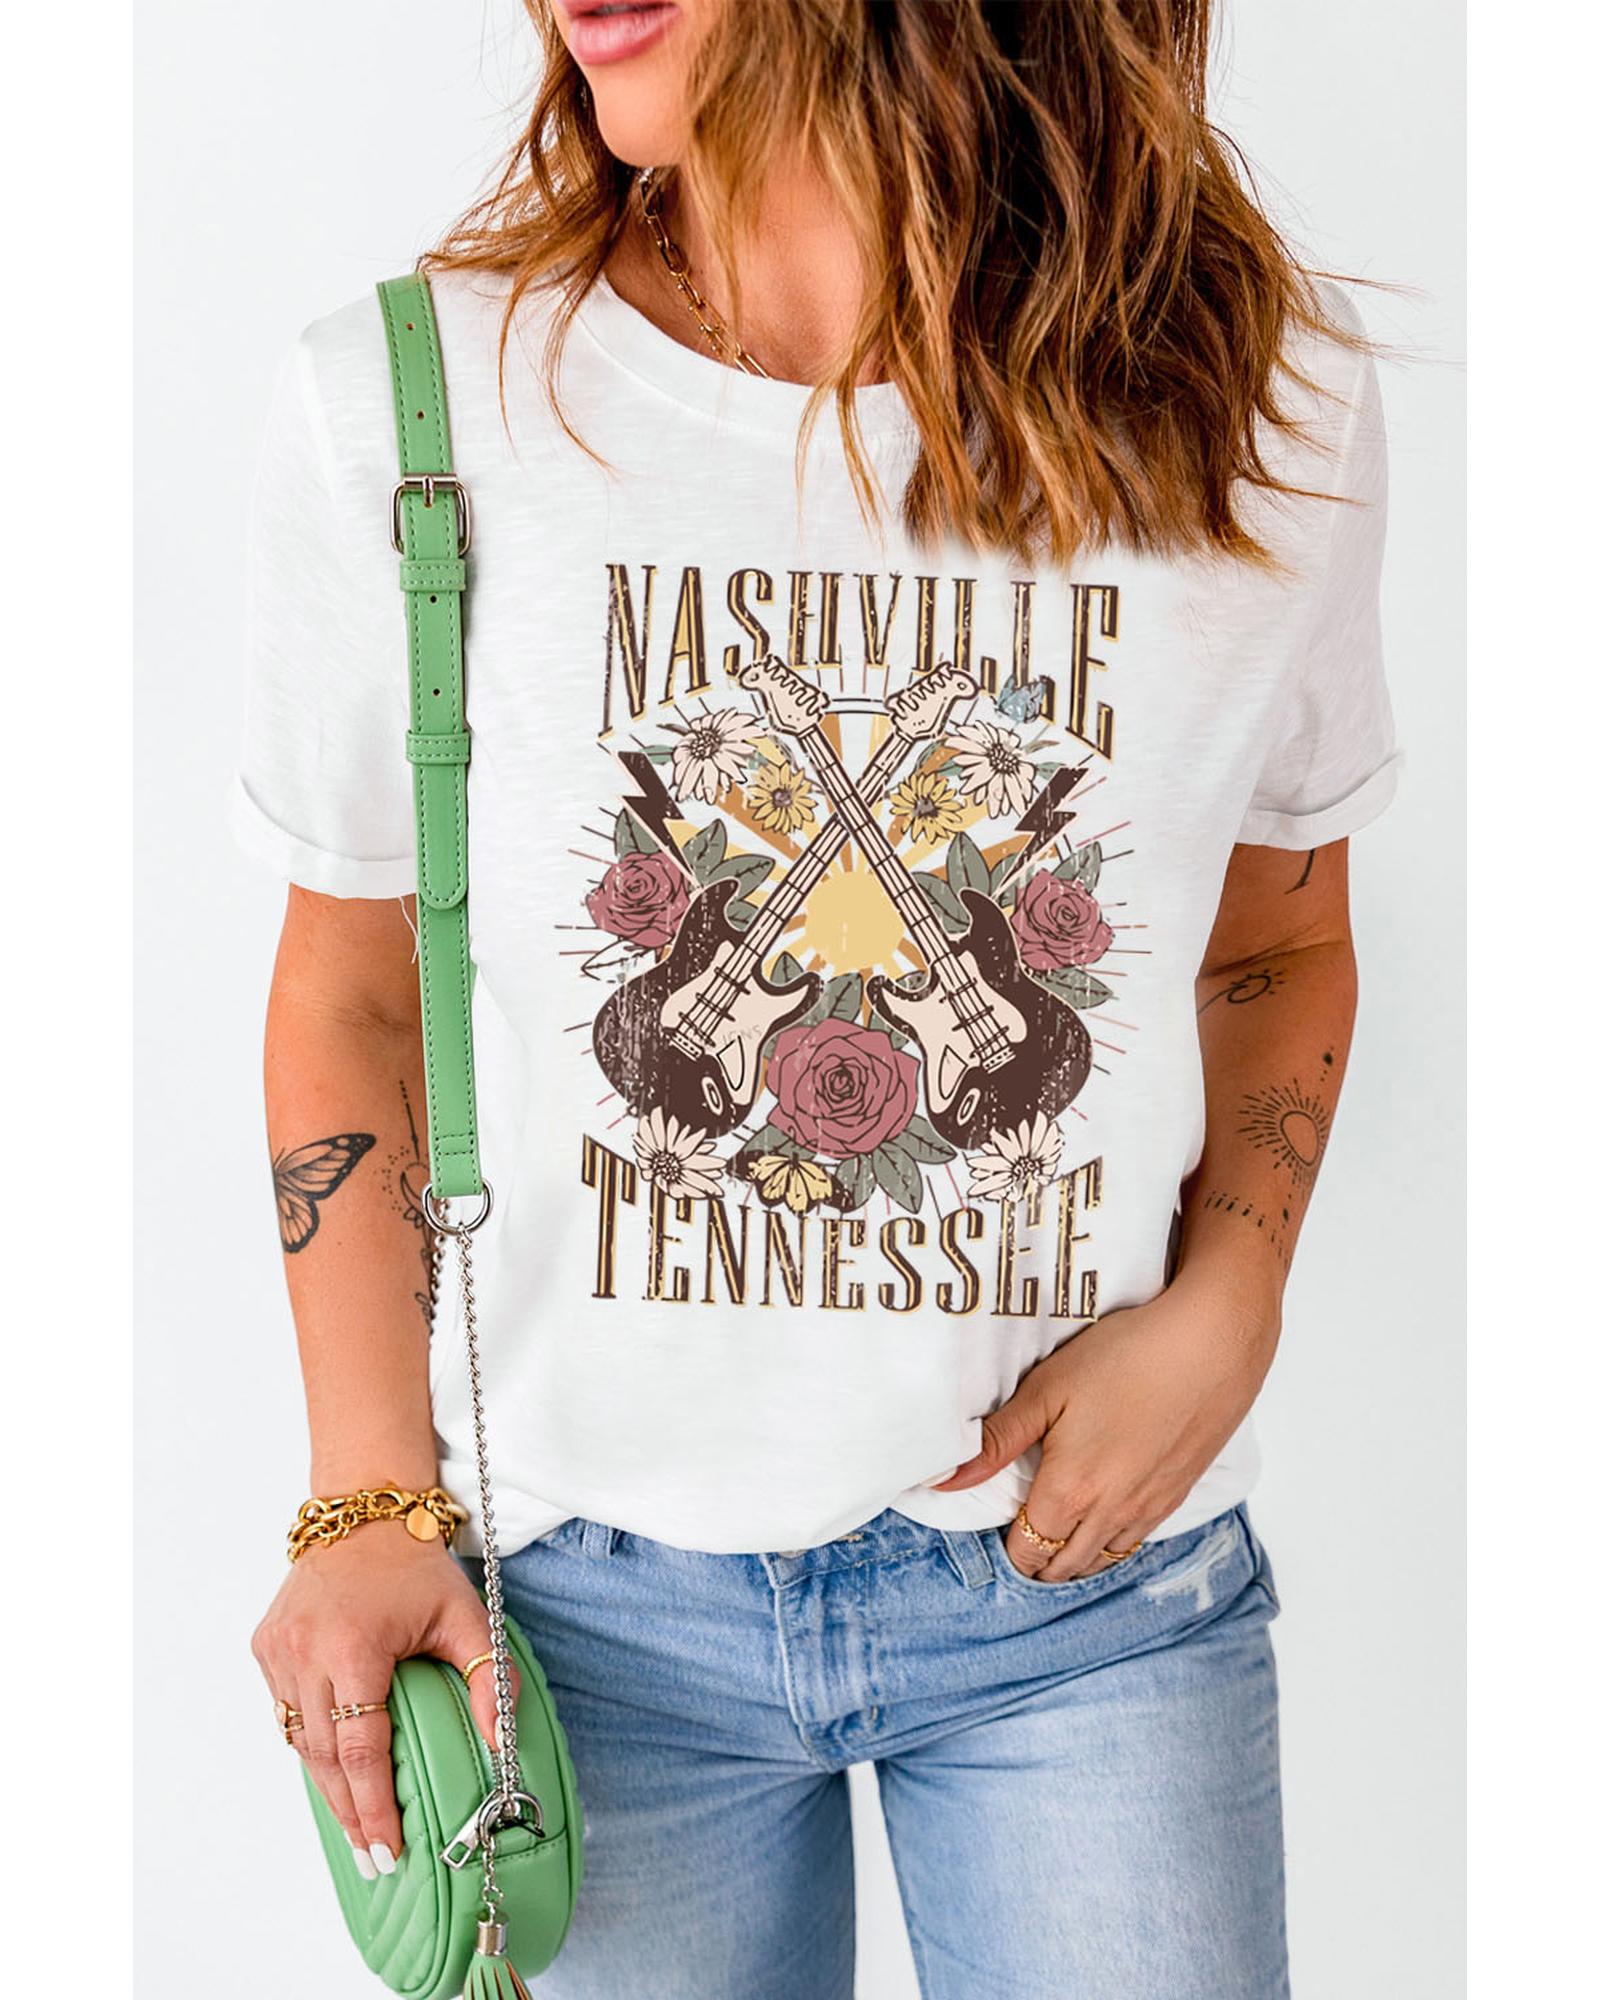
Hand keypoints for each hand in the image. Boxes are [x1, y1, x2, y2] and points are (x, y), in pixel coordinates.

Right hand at [251, 1521, 516, 1872]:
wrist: (362, 1511)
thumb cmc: (416, 1567)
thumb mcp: (467, 1616)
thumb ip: (487, 1680)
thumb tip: (504, 1746)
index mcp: (353, 1647)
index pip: (360, 1749)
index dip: (373, 1806)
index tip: (387, 1849)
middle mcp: (305, 1652)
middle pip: (324, 1758)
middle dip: (350, 1813)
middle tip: (374, 1859)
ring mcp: (278, 1651)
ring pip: (299, 1741)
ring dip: (327, 1786)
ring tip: (356, 1827)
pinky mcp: (266, 1647)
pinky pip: (286, 1712)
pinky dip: (310, 1745)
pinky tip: (333, 1772)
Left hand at [936, 1272, 1279, 1579]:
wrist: (1212, 1344)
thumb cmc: (1125, 1357)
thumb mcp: (1047, 1391)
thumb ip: (995, 1442)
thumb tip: (941, 1481)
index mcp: (1070, 1492)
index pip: (1027, 1550)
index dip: (1007, 1549)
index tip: (996, 1532)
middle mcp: (1111, 1513)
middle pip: (1064, 1567)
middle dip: (1037, 1563)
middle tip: (1018, 1539)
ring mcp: (1149, 1508)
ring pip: (1102, 1562)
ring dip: (1075, 1560)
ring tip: (1055, 1540)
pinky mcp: (1178, 1495)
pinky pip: (1136, 1543)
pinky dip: (1111, 1546)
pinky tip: (1103, 1524)